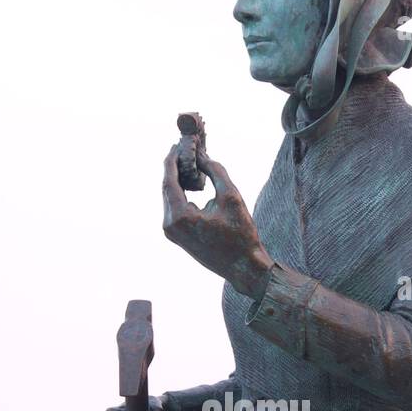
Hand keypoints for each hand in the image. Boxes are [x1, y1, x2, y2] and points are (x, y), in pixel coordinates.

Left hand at [162, 147, 273, 298]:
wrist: (244, 267)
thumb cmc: (241, 235)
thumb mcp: (231, 196)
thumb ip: (214, 171)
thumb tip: (201, 156)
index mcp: (179, 217)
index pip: (169, 181)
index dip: (172, 159)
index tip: (176, 144)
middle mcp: (169, 226)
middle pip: (167, 189)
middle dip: (175, 167)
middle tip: (183, 148)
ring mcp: (171, 233)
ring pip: (170, 198)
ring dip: (178, 180)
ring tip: (189, 161)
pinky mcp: (177, 237)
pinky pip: (175, 209)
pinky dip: (181, 193)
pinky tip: (191, 181)